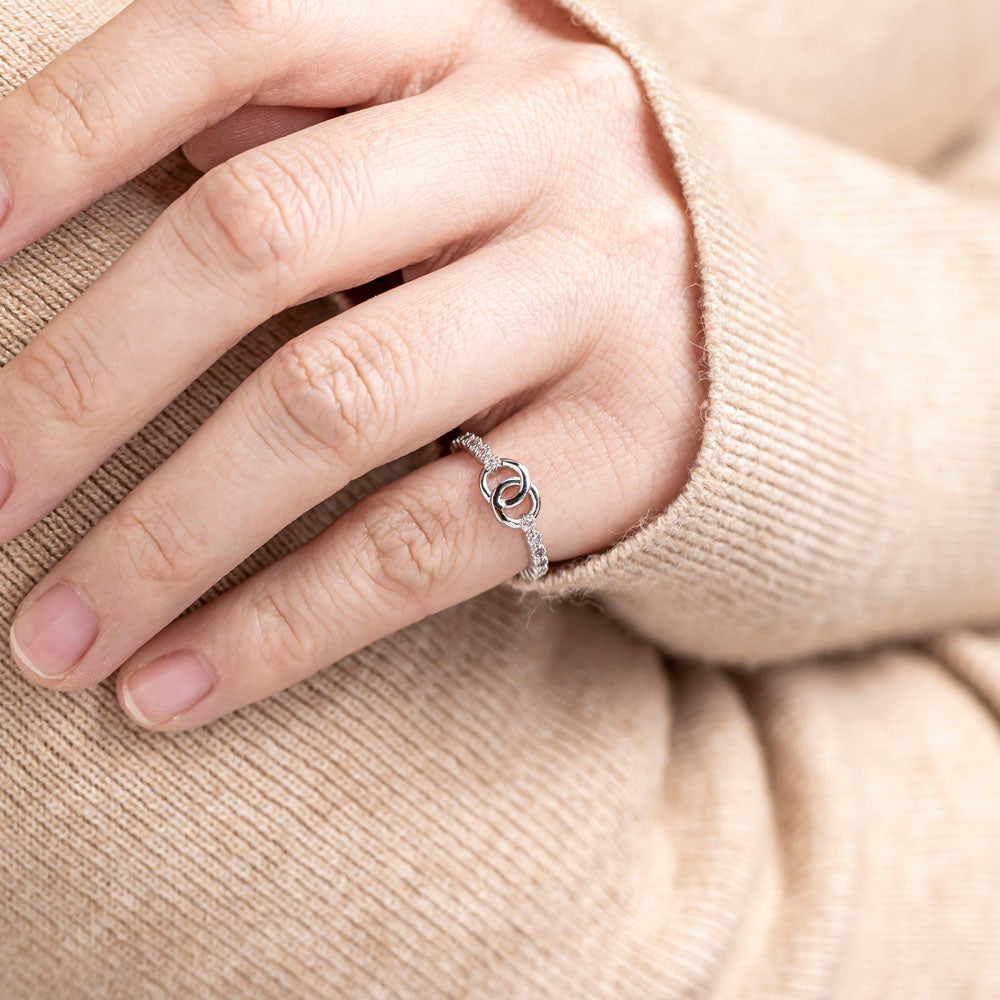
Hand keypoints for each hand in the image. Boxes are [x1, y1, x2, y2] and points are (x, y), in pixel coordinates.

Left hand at [0, 0, 701, 728]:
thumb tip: (101, 198)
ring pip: (333, 407)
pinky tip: (175, 688)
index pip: (226, 30)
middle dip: (82, 381)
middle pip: (259, 237)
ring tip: (49, 639)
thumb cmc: (533, 224)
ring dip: (162, 538)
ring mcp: (595, 296)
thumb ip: (295, 138)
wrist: (743, 314)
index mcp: (466, 32)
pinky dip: (282, 625)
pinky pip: (424, 543)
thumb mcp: (435, 136)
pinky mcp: (624, 445)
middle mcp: (541, 144)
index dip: (63, 132)